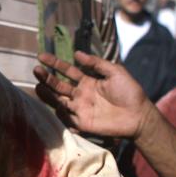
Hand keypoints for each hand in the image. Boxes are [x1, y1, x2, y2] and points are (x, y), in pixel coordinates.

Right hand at [34, 51, 154, 139]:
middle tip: (36, 70)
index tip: (41, 56)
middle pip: (59, 86)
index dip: (54, 63)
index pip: (67, 71)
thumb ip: (97, 63)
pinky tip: (55, 106)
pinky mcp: (83, 123)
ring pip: (59, 101)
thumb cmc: (130, 92)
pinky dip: (60, 114)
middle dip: (46, 78)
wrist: (139, 115)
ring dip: (47, 95)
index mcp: (87, 81)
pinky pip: (67, 118)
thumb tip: (77, 53)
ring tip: (37, 86)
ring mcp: (80, 109)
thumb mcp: (115, 72)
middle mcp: (80, 94)